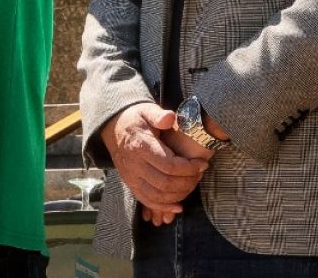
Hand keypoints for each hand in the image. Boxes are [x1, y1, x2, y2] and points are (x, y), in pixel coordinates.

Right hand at [100, 103, 208, 218]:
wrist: (115, 128)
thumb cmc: (136, 119)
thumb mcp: (146, 110)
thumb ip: (159, 115)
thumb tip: (170, 118)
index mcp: (141, 147)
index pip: (169, 165)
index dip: (189, 168)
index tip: (203, 163)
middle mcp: (135, 165)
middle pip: (165, 183)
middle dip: (187, 182)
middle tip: (200, 174)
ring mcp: (132, 178)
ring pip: (157, 196)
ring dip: (179, 194)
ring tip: (192, 184)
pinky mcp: (131, 185)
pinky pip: (147, 201)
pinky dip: (163, 206)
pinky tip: (178, 206)